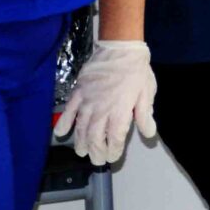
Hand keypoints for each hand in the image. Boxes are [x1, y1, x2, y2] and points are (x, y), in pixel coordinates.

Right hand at [54, 41, 154, 164]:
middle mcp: (101, 110)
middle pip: (95, 137)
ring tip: (82, 152)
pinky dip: (63, 123)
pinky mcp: (78, 92)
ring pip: (81, 128)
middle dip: (96, 151)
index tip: (112, 156)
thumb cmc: (136, 71)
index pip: (114, 138)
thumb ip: (145, 115)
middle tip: (97, 160)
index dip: (112, 150)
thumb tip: (149, 134)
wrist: (120, 48)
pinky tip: (60, 133)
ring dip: (81, 142)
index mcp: (120, 111)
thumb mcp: (146, 93)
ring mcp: (87, 102)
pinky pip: (68, 111)